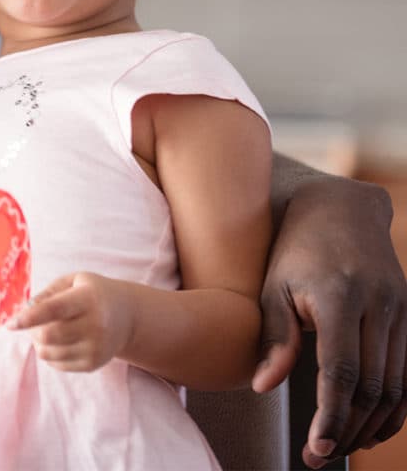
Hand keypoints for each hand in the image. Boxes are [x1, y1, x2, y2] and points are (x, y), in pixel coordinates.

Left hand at [11, 272, 133, 371]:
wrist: (127, 316)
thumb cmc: (93, 293)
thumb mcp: (74, 281)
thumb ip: (48, 292)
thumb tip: (26, 310)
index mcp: (88, 299)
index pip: (54, 310)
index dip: (28, 318)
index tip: (10, 324)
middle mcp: (95, 325)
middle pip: (49, 335)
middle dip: (32, 331)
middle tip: (31, 324)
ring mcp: (96, 348)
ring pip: (50, 353)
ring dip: (38, 343)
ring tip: (44, 331)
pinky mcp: (93, 364)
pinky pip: (58, 365)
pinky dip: (49, 354)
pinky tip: (57, 341)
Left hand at [252, 175, 406, 466]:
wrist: (339, 208)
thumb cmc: (294, 248)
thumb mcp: (273, 285)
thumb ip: (275, 336)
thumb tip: (262, 386)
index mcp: (340, 296)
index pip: (342, 371)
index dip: (332, 414)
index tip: (316, 447)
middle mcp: (379, 304)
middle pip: (372, 386)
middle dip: (349, 427)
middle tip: (322, 453)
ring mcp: (401, 309)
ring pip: (396, 385)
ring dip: (373, 423)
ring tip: (342, 444)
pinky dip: (394, 405)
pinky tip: (371, 424)